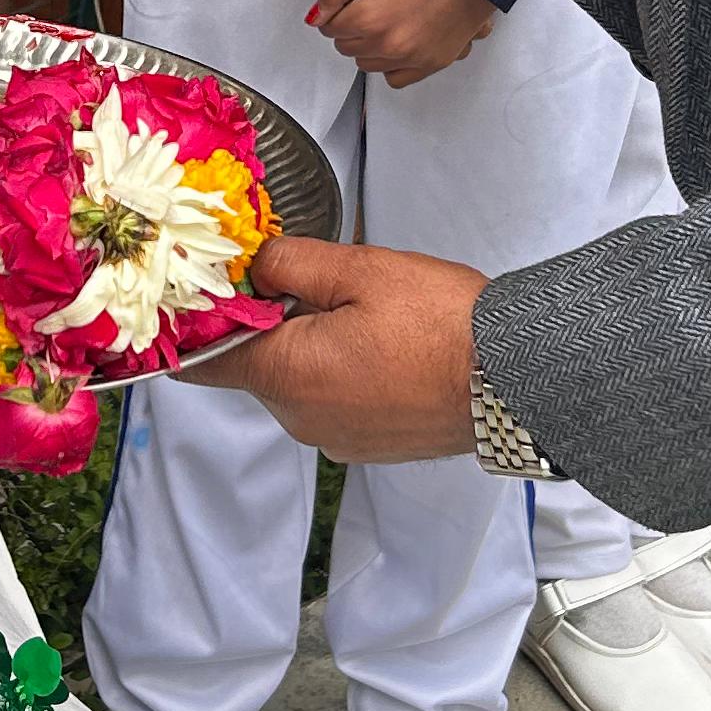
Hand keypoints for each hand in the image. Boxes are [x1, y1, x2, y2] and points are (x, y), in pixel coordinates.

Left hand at [197, 231, 484, 459]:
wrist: (515, 380)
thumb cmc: (442, 324)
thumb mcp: (359, 269)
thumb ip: (290, 264)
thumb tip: (255, 269)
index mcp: (286, 375)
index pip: (200, 363)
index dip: (195, 326)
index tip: (204, 294)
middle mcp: (300, 419)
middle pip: (257, 366)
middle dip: (274, 325)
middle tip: (314, 282)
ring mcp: (336, 438)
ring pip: (298, 384)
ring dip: (313, 349)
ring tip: (365, 314)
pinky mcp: (368, 446)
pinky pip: (334, 404)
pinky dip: (345, 375)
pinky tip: (384, 347)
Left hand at [308, 0, 495, 89]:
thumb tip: (316, 19)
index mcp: (368, 18)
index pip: (330, 29)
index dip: (336, 14)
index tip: (348, 4)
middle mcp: (386, 44)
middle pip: (347, 48)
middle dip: (350, 30)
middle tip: (366, 10)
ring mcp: (410, 58)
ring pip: (368, 64)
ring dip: (368, 48)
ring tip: (383, 24)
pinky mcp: (431, 64)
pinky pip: (395, 79)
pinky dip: (390, 65)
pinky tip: (397, 44)